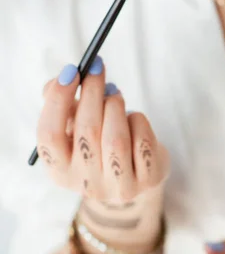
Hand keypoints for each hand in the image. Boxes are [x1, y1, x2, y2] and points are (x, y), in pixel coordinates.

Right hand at [37, 56, 169, 203]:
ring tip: (114, 95)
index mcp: (59, 170)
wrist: (135, 174)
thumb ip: (62, 102)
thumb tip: (59, 79)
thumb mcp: (75, 125)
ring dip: (115, 106)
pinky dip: (138, 120)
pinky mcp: (147, 180)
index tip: (71, 70)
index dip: (58, 100)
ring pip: (116, 138)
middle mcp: (85, 184)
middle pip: (86, 131)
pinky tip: (132, 119)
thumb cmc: (98, 142)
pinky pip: (143, 141)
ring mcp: (117, 187)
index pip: (49, 136)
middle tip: (97, 66)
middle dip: (93, 92)